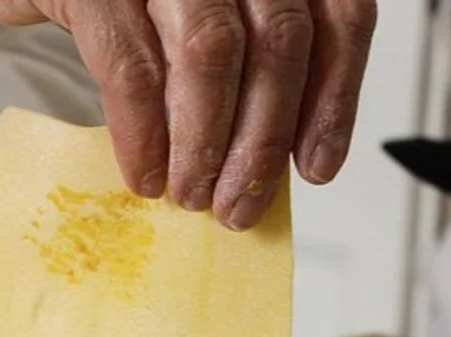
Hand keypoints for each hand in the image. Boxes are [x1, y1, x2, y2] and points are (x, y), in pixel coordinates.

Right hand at [0, 0, 377, 229]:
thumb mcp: (190, 24)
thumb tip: (263, 159)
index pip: (334, 15)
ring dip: (207, 142)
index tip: (316, 165)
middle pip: (279, 39)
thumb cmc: (116, 1)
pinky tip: (145, 173)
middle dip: (264, 138)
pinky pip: (130, 68)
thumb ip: (239, 68)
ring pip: (213, 51)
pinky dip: (142, 134)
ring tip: (192, 194)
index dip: (334, 96)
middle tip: (241, 203)